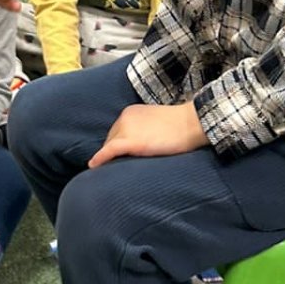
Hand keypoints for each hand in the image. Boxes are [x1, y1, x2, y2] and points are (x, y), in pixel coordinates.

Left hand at [88, 102, 206, 168]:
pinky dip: (100, 158)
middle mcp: (124, 118)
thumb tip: (140, 143)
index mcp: (130, 113)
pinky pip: (110, 151)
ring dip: (109, 158)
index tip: (117, 157)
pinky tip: (94, 166)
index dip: (116, 146)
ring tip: (109, 170)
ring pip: (110, 147)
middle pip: (111, 139)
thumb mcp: (156, 123)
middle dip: (112, 152)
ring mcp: (127, 129)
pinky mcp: (131, 142)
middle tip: (116, 166)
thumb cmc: (180, 125)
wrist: (191, 123)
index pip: (116, 132)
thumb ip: (143, 130)